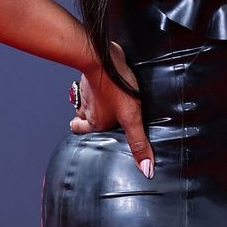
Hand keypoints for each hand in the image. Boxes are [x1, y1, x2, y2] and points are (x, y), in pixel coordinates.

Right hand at [68, 40, 154, 177]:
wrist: (102, 57)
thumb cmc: (115, 86)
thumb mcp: (132, 118)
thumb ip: (138, 143)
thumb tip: (146, 169)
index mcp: (94, 122)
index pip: (80, 132)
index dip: (85, 133)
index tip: (93, 135)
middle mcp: (86, 109)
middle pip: (80, 118)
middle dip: (86, 120)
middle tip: (100, 120)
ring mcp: (86, 92)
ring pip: (83, 102)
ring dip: (91, 103)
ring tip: (106, 102)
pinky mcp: (90, 76)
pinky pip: (89, 85)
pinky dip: (95, 87)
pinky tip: (108, 85)